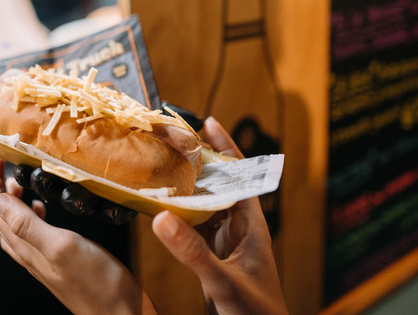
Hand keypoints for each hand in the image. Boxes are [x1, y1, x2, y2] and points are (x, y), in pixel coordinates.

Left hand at [0, 148, 155, 313]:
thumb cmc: (95, 284)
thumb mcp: (60, 246)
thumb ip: (26, 224)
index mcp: (22, 242)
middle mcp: (25, 248)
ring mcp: (39, 253)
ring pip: (12, 216)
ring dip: (8, 191)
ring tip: (14, 170)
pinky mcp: (56, 255)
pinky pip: (31, 226)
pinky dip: (29, 207)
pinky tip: (41, 202)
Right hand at [151, 117, 287, 314]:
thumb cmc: (256, 314)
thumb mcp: (223, 280)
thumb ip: (193, 252)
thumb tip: (160, 218)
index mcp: (250, 226)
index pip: (240, 176)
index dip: (226, 148)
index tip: (207, 122)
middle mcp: (238, 229)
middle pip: (219, 185)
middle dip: (198, 162)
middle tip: (173, 140)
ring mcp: (225, 244)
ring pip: (205, 205)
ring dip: (187, 187)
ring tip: (162, 165)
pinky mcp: (212, 259)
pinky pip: (194, 227)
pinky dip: (178, 214)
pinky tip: (161, 209)